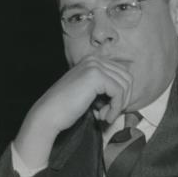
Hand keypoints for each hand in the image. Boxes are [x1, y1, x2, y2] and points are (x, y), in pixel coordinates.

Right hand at [15, 55, 132, 169]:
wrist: (49, 114)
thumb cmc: (67, 108)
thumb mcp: (90, 92)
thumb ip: (106, 87)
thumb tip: (128, 91)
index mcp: (92, 61)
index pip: (122, 74)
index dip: (121, 95)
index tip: (109, 110)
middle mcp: (94, 59)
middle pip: (127, 78)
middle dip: (122, 99)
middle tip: (108, 114)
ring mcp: (95, 65)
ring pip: (125, 85)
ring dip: (118, 105)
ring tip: (104, 116)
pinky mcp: (96, 75)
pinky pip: (119, 92)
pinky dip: (115, 108)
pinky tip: (103, 117)